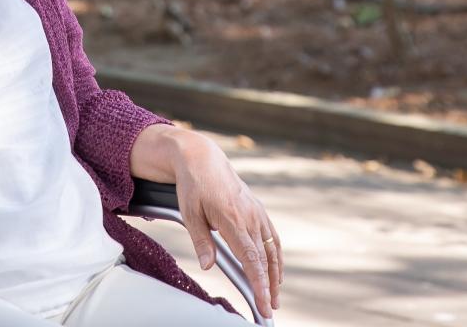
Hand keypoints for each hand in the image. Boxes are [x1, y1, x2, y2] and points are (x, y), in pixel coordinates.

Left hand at [163, 129, 281, 318]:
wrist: (202, 158)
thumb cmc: (193, 185)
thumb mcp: (190, 213)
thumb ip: (201, 241)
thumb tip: (207, 266)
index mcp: (233, 219)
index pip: (251, 259)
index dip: (259, 283)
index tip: (263, 302)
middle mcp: (250, 216)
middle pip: (265, 259)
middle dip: (269, 286)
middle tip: (270, 308)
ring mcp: (256, 212)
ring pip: (272, 249)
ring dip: (275, 273)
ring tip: (275, 295)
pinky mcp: (257, 209)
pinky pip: (272, 236)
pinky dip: (276, 255)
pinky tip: (275, 268)